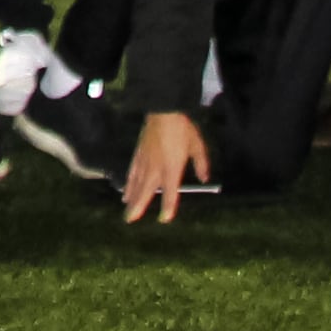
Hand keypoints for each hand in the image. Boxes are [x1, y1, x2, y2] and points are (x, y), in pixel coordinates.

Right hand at [121, 109, 208, 224]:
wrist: (164, 110)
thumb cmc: (182, 128)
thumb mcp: (197, 146)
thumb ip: (201, 164)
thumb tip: (204, 178)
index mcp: (172, 167)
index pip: (170, 192)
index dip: (168, 206)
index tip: (164, 218)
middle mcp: (156, 167)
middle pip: (146, 191)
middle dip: (138, 206)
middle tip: (130, 220)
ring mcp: (145, 160)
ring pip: (136, 183)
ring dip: (131, 197)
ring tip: (127, 210)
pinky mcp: (139, 154)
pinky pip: (132, 172)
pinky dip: (128, 183)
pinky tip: (125, 191)